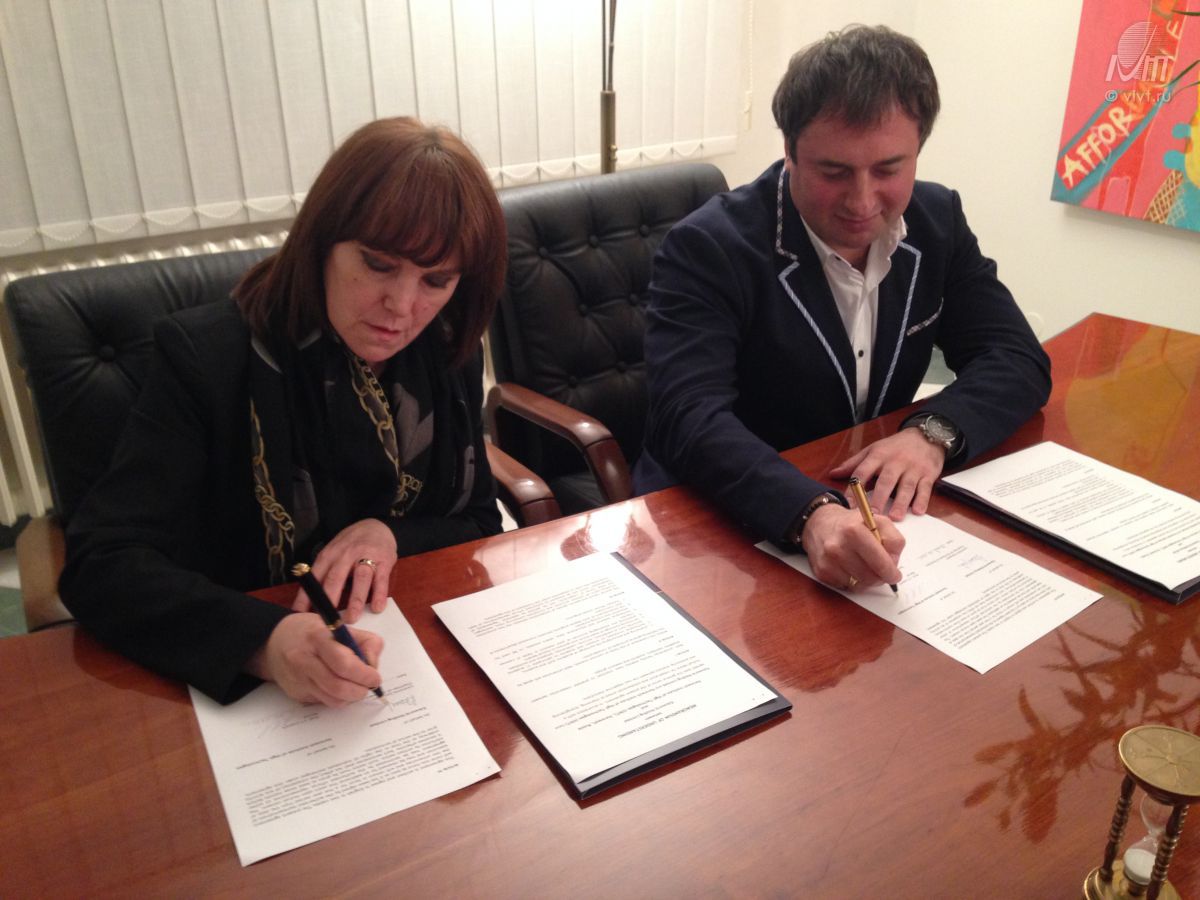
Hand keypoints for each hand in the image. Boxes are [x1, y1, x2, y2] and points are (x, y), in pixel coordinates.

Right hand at [247, 613, 384, 705]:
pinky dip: (337, 698)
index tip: (374, 677)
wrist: (274, 642)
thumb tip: (373, 666)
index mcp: (318, 638)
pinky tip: (337, 686)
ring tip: (355, 686)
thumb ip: (365, 642)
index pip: (344, 663)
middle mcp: (304, 660)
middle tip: (368, 686)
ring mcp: (298, 679)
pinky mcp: (296, 693)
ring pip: (332, 700)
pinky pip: (323, 702)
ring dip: (350, 697)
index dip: (364, 674)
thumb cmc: (312, 632)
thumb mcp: (340, 626)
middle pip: (338, 687)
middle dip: (360, 690)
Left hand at [293, 518, 395, 622]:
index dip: (307, 596)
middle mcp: (346, 555)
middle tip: (327, 620)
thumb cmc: (351, 544)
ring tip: (352, 618)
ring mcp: (367, 557)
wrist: (377, 526)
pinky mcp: (384, 561)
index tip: (300, 614)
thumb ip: (324, 572)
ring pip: (360, 579)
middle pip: (336, 578)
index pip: (315, 577)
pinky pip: (381, 580)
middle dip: (330, 600)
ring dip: (356, 600)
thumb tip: (310, 601)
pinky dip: (379, 594)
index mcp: (330, 554)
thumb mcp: (333, 552)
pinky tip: (377, 607)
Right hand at [800, 502, 903, 589]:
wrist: (820, 524)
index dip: (891, 573)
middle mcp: (838, 547)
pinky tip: (851, 567)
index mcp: (853, 531)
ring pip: (858, 585)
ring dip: (866, 580)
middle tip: (882, 572)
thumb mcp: (878, 521)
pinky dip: (852, 580)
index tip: (895, 575)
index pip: (880, 563)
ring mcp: (828, 561)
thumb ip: (893, 540)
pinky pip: (846, 586)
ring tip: (865, 566)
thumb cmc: (851, 524)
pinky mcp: (822, 572)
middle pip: (870, 578)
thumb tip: (894, 562)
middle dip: (880, 577)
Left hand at [829, 428, 945, 519]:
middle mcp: (895, 462)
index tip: (850, 504)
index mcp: (878, 456)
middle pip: (886, 480)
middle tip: (873, 514)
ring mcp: (913, 468)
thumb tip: (833, 474)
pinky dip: (922, 500)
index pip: (863, 472)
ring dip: (901, 502)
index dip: (855, 488)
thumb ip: (853, 463)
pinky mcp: (928, 474)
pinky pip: (925, 488)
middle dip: (879, 497)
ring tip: (894, 517)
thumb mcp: (873, 450)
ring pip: (906, 486)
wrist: (925, 436)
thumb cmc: (895, 447)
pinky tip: (918, 511)